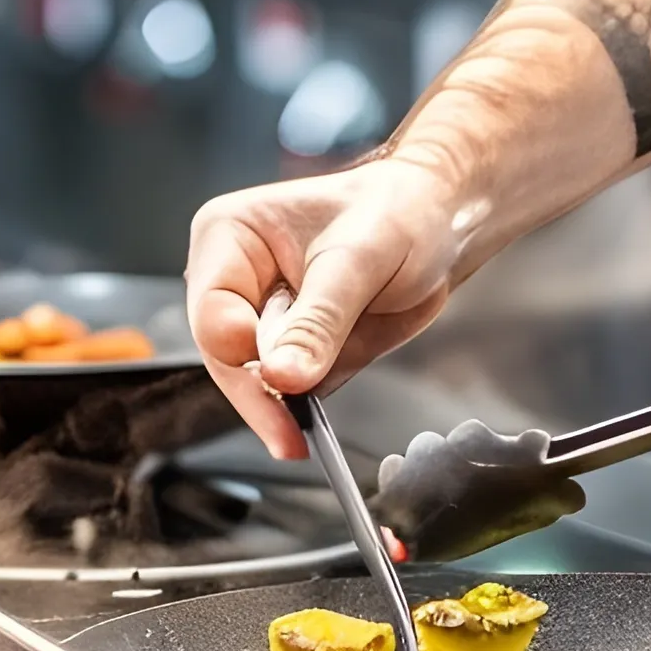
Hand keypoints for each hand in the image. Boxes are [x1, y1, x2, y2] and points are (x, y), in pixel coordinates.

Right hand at [187, 156, 471, 457]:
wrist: (439, 224)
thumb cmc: (395, 213)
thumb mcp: (358, 262)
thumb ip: (319, 322)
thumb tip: (282, 377)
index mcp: (229, 237)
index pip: (212, 312)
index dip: (241, 354)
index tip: (280, 382)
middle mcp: (235, 279)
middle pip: (225, 357)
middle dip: (261, 396)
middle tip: (291, 438)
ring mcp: (262, 318)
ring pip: (255, 382)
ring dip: (285, 406)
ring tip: (311, 423)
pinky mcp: (292, 349)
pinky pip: (291, 391)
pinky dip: (308, 406)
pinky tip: (323, 413)